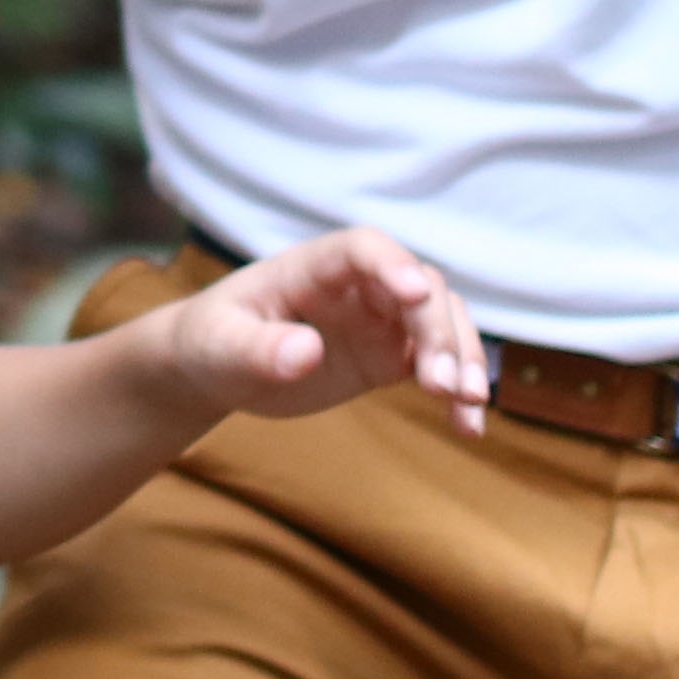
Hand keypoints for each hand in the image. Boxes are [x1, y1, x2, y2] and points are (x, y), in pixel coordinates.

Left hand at [131, 224, 487, 434]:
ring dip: (463, 358)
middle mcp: (357, 285)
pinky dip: (458, 392)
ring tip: (465, 405)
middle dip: (438, 331)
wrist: (218, 366)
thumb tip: (305, 352)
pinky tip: (467, 428)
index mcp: (312, 267)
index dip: (393, 265)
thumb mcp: (221, 347)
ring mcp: (379, 319)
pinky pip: (438, 363)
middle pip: (419, 287)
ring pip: (442, 321)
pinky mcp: (389, 355)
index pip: (363, 249)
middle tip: (442, 385)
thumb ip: (259, 349)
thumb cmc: (212, 343)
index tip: (416, 295)